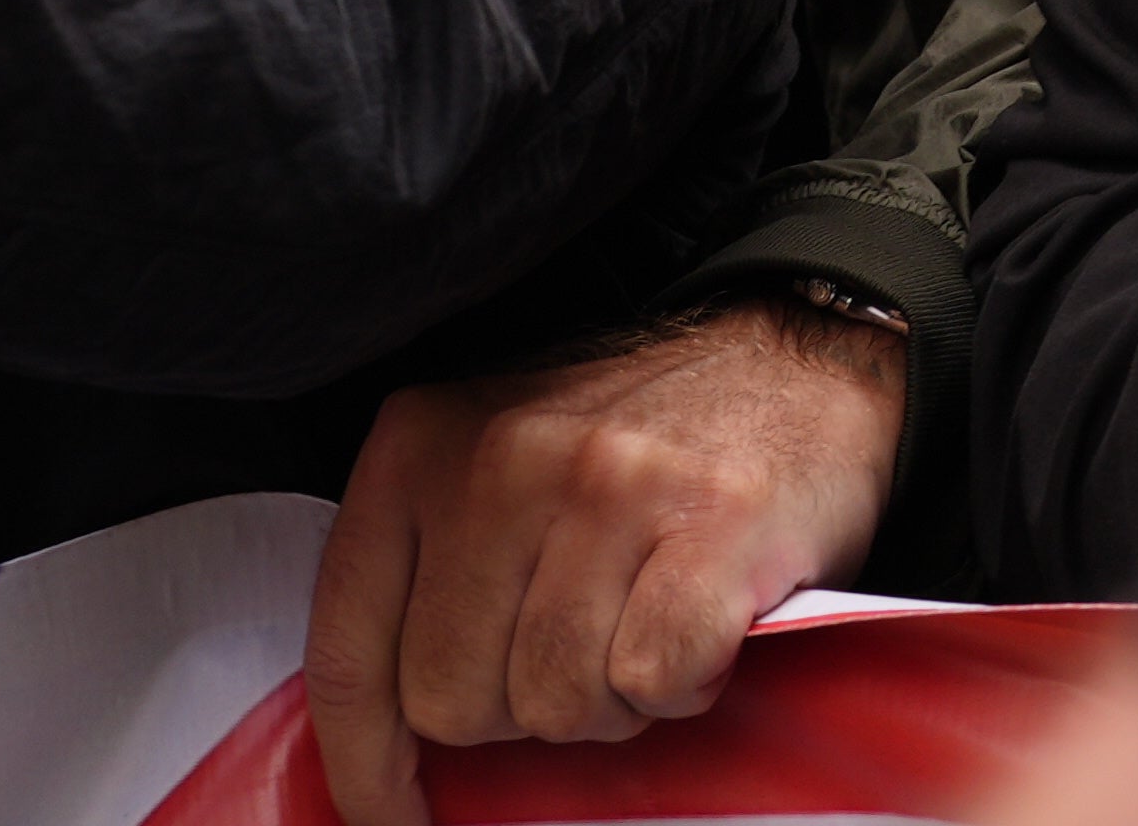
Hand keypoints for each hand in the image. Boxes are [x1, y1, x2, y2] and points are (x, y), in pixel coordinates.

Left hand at [305, 300, 904, 825]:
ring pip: (552, 705)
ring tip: (638, 627)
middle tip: (576, 654)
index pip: (348, 649)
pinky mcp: (707, 526)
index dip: (363, 763)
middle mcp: (494, 460)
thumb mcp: (486, 472)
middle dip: (515, 714)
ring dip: (607, 703)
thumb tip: (388, 742)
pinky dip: (680, 687)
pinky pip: (651, 683)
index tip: (389, 820)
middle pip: (451, 700)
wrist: (790, 358)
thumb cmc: (626, 441)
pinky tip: (697, 629)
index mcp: (413, 449)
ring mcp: (600, 489)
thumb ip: (427, 578)